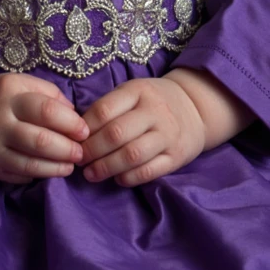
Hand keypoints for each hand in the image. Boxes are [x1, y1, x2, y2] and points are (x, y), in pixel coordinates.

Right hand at [0, 73, 89, 184]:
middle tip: (81, 152)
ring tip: (71, 165)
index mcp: (10, 92)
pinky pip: (20, 174)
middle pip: (40, 140)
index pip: (47, 110)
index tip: (85, 130)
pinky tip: (50, 170)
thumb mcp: (18, 83)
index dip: (71, 123)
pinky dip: (39, 174)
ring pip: (31, 162)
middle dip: (67, 149)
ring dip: (57, 167)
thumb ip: (47, 92)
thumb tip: (74, 112)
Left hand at [78, 77, 204, 186]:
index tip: (74, 140)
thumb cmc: (153, 101)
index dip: (85, 128)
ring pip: (132, 155)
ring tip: (91, 174)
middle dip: (92, 150)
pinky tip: (117, 179)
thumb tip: (78, 131)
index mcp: (138, 91)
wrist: (195, 107)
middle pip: (116, 134)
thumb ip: (109, 107)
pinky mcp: (176, 157)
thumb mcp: (133, 92)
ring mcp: (167, 135)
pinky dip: (129, 178)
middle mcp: (154, 111)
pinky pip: (149, 172)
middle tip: (79, 160)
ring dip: (106, 167)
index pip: (104, 110)